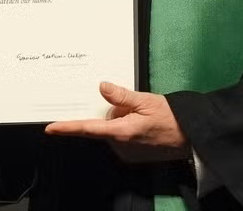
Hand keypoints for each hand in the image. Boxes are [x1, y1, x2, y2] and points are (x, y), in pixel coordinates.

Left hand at [44, 82, 188, 162]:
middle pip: (100, 127)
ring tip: (141, 115)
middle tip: (131, 107)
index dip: (68, 128)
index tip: (51, 128)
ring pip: (111, 131)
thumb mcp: (146, 100)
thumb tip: (102, 87)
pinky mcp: (132, 155)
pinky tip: (142, 123)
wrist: (191, 137)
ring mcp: (127, 152)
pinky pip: (120, 138)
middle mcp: (121, 145)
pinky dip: (125, 129)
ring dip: (118, 121)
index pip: (87, 129)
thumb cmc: (171, 118)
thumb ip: (122, 96)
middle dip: (110, 114)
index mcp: (122, 132)